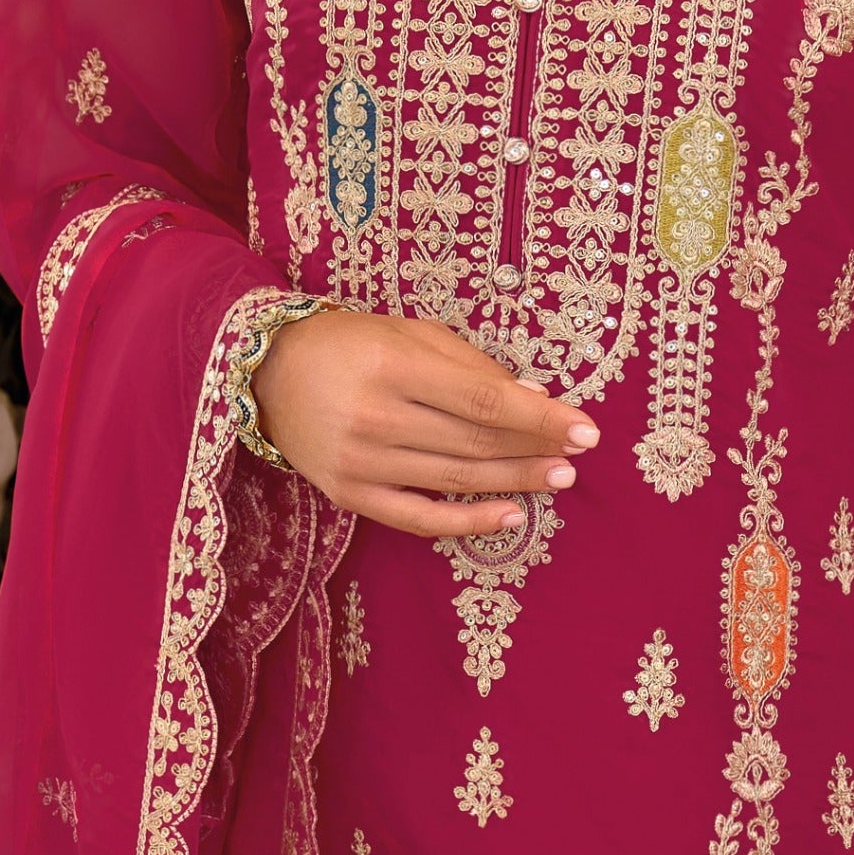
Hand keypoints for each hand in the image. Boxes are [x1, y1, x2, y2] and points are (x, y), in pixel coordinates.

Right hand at [252, 307, 598, 537]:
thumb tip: (535, 398)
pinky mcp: (349, 495)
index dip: (538, 418)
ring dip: (514, 483)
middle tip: (576, 456)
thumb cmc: (350, 342)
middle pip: (475, 444)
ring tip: (557, 479)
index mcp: (394, 367)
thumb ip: (472, 365)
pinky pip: (419, 518)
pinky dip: (467, 521)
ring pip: (455, 480)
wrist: (268, 371)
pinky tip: (509, 517)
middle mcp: (377, 418)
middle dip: (534, 451)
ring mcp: (361, 463)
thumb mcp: (410, 333)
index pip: (483, 400)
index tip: (585, 428)